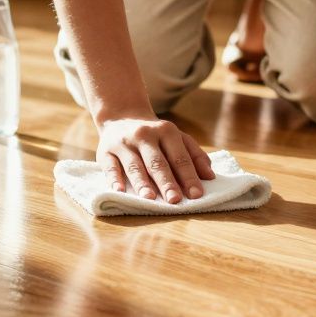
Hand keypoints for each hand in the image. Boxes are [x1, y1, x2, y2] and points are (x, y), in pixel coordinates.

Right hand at [97, 116, 215, 202]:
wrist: (122, 117)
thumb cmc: (156, 135)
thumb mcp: (177, 138)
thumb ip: (195, 155)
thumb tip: (210, 176)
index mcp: (166, 131)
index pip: (180, 157)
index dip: (189, 176)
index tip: (196, 195)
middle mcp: (144, 135)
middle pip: (157, 162)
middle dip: (167, 182)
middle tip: (175, 200)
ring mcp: (124, 143)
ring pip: (134, 165)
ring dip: (142, 183)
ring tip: (150, 198)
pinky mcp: (105, 151)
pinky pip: (110, 166)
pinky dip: (114, 179)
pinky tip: (120, 190)